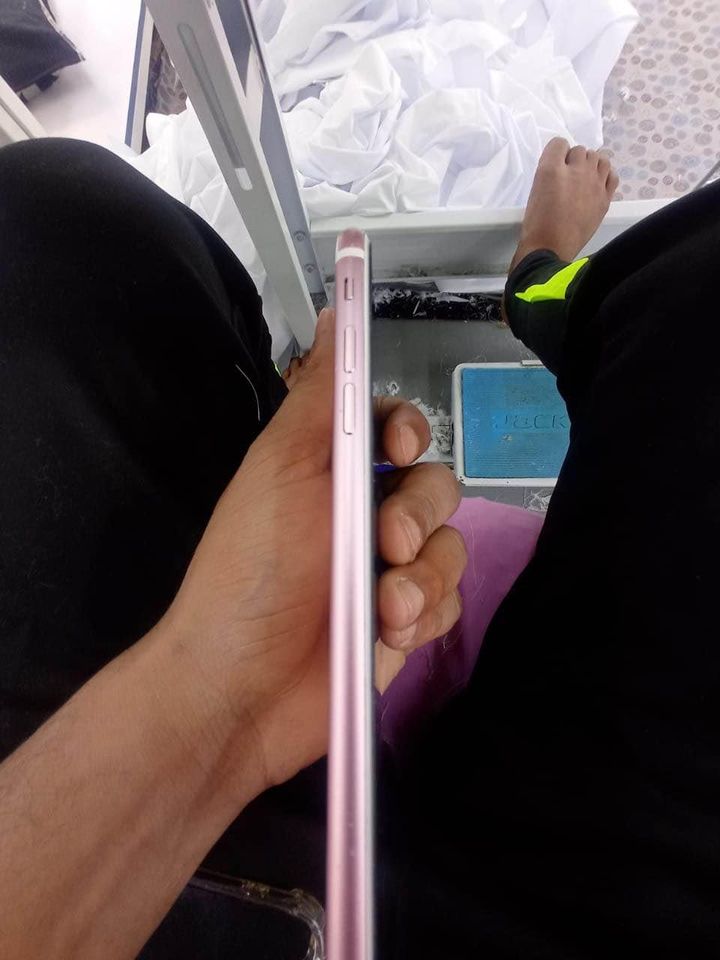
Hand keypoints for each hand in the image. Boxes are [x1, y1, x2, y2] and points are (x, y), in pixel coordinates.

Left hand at [165, 308, 466, 790]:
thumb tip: (337, 312)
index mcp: (331, 472)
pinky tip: (389, 635)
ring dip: (422, 576)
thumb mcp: (282, 468)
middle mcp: (365, 515)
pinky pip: (451, 601)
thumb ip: (323, 396)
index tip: (396, 450)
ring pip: (451, 546)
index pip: (396, 430)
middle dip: (419, 514)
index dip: (408, 434)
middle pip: (437, 485)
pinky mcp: (408, 623)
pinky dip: (425, 615)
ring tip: (383, 608)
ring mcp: (389, 571)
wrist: (243, 688)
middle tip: (386, 542)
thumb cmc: (253, 569)